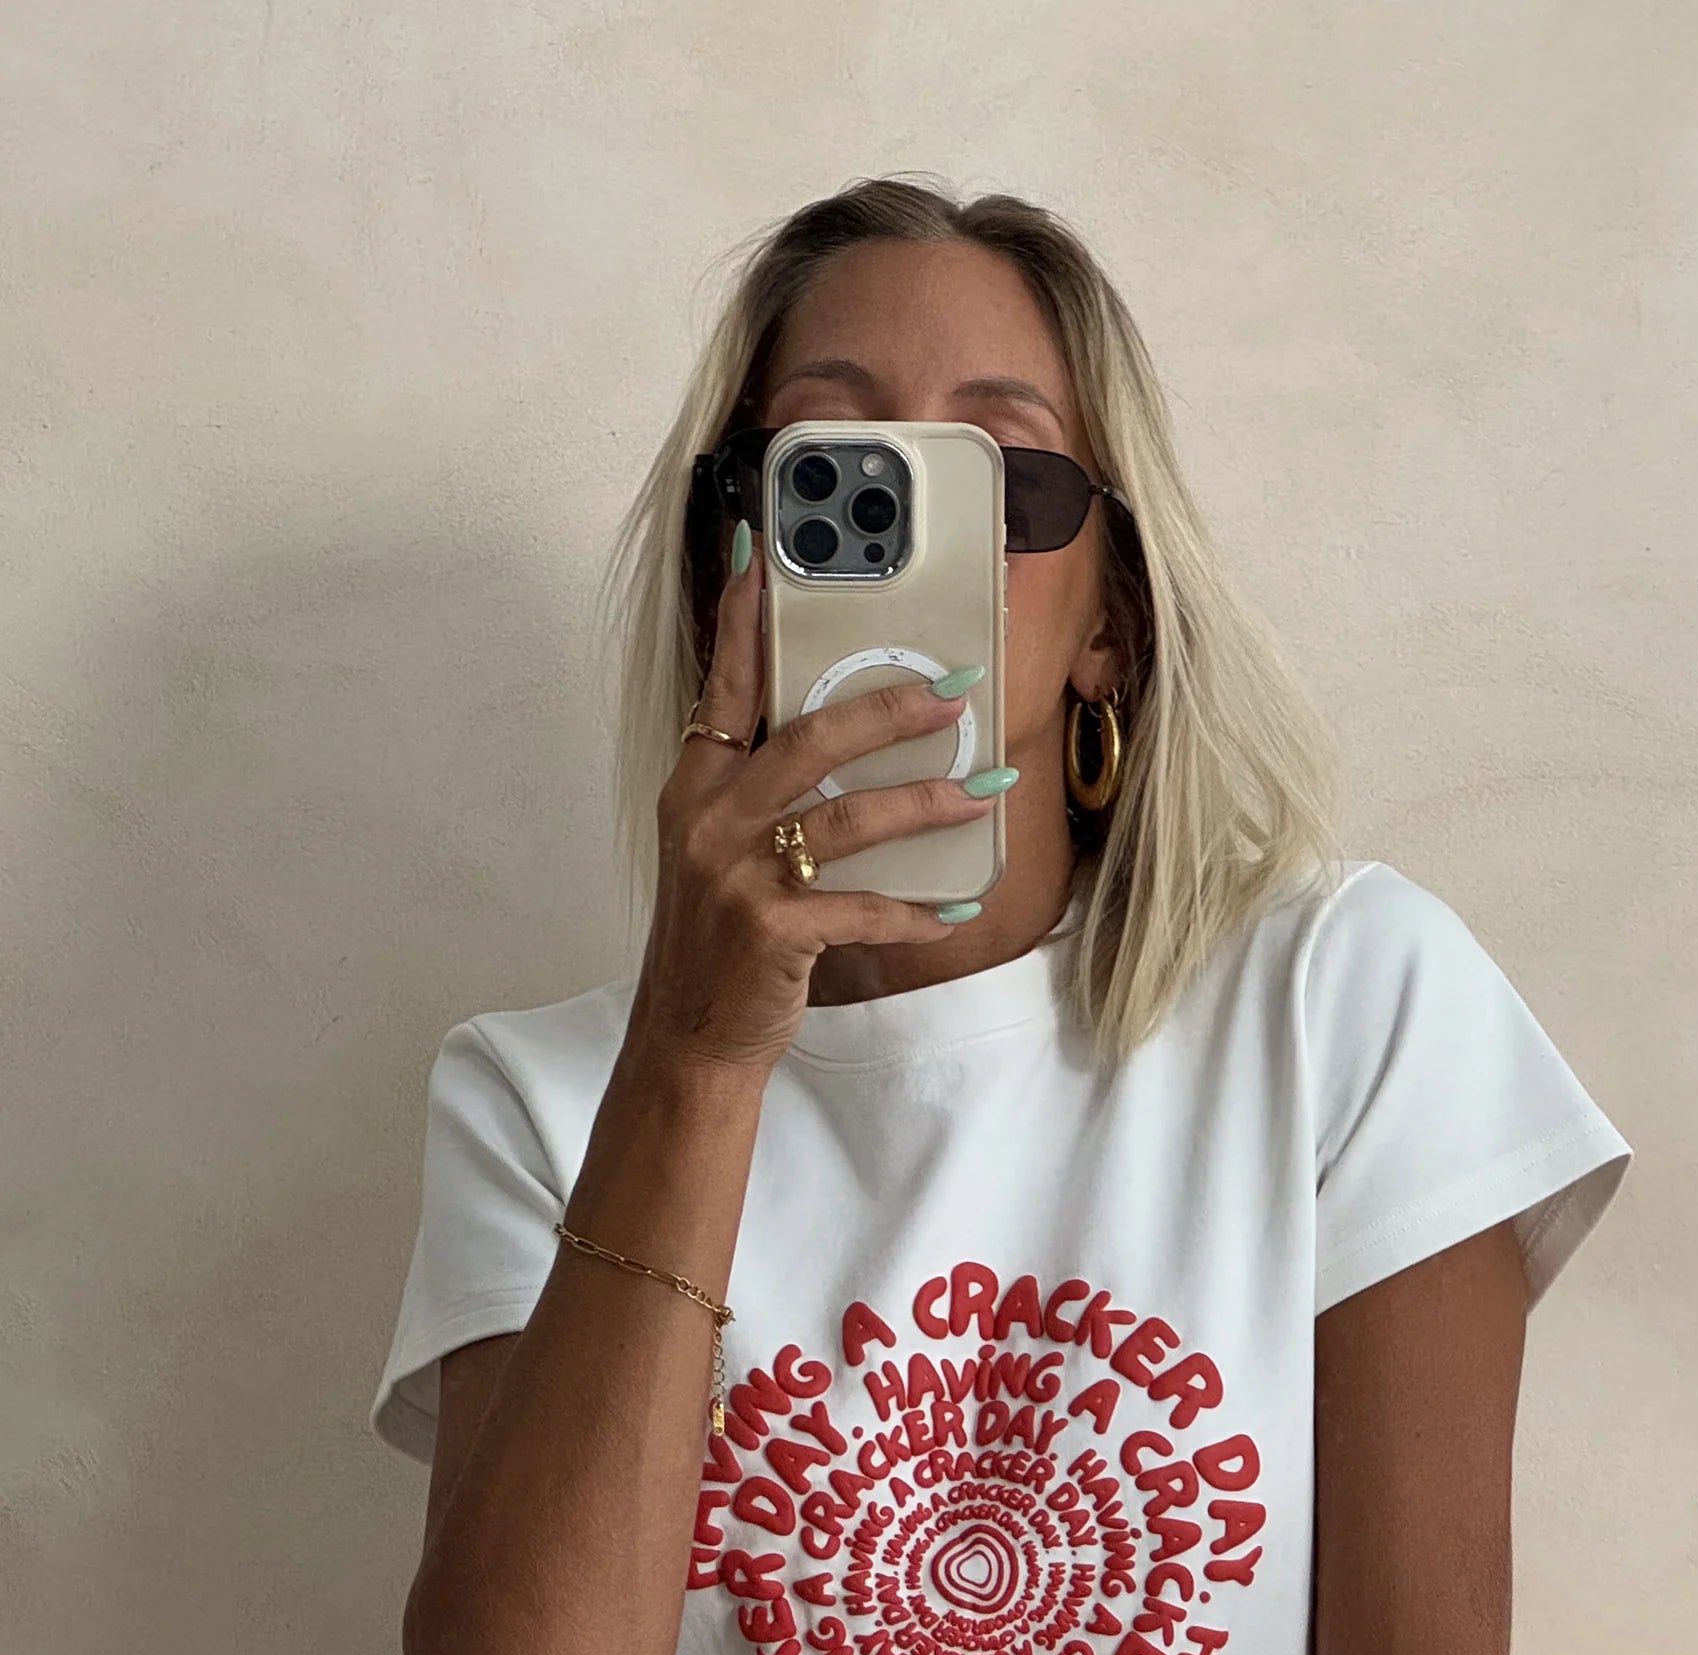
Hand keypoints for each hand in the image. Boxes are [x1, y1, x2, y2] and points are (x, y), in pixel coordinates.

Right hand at [628, 524, 997, 1079]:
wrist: (690, 1034)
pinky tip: (956, 906)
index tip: (764, 553)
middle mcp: (711, 819)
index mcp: (697, 785)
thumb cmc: (721, 939)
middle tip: (956, 692)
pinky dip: (917, 909)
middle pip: (809, 738)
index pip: (724, 684)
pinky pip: (864, 908)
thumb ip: (762, 788)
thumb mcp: (721, 850)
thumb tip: (843, 736)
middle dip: (891, 709)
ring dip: (928, 803)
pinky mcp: (773, 931)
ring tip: (984, 788)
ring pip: (849, 817)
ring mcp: (738, 875)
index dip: (742, 618)